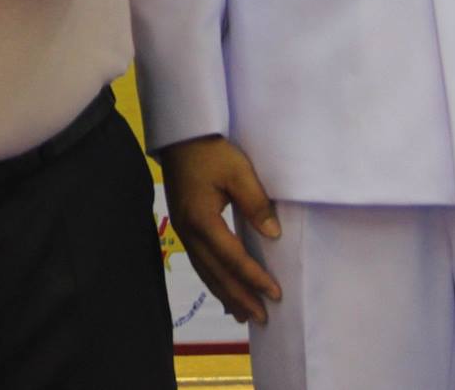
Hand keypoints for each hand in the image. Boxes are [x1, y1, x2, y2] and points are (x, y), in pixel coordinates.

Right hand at [159, 134, 281, 324]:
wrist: (180, 135)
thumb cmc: (211, 150)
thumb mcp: (238, 171)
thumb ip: (256, 203)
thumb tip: (273, 235)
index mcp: (202, 219)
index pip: (233, 257)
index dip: (254, 277)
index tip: (275, 294)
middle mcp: (189, 231)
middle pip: (216, 273)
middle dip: (239, 297)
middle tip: (261, 319)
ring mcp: (183, 230)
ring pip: (205, 271)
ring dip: (225, 294)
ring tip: (242, 315)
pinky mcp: (183, 225)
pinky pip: (199, 262)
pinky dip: (212, 280)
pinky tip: (221, 289)